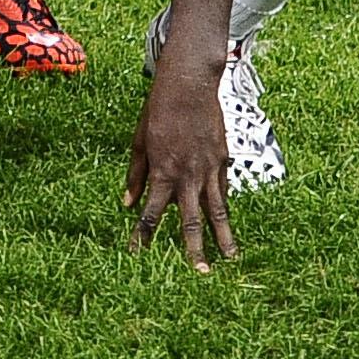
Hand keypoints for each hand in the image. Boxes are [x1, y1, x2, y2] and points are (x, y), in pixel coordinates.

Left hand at [127, 72, 238, 268]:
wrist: (189, 86)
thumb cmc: (158, 111)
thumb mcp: (138, 141)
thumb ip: (135, 175)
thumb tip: (128, 204)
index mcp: (162, 171)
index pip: (152, 211)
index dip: (144, 234)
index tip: (138, 254)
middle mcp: (187, 175)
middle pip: (191, 219)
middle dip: (194, 247)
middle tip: (201, 272)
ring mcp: (209, 170)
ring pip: (217, 210)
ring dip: (223, 236)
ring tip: (230, 258)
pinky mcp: (223, 161)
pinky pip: (223, 190)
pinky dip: (224, 208)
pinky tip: (227, 224)